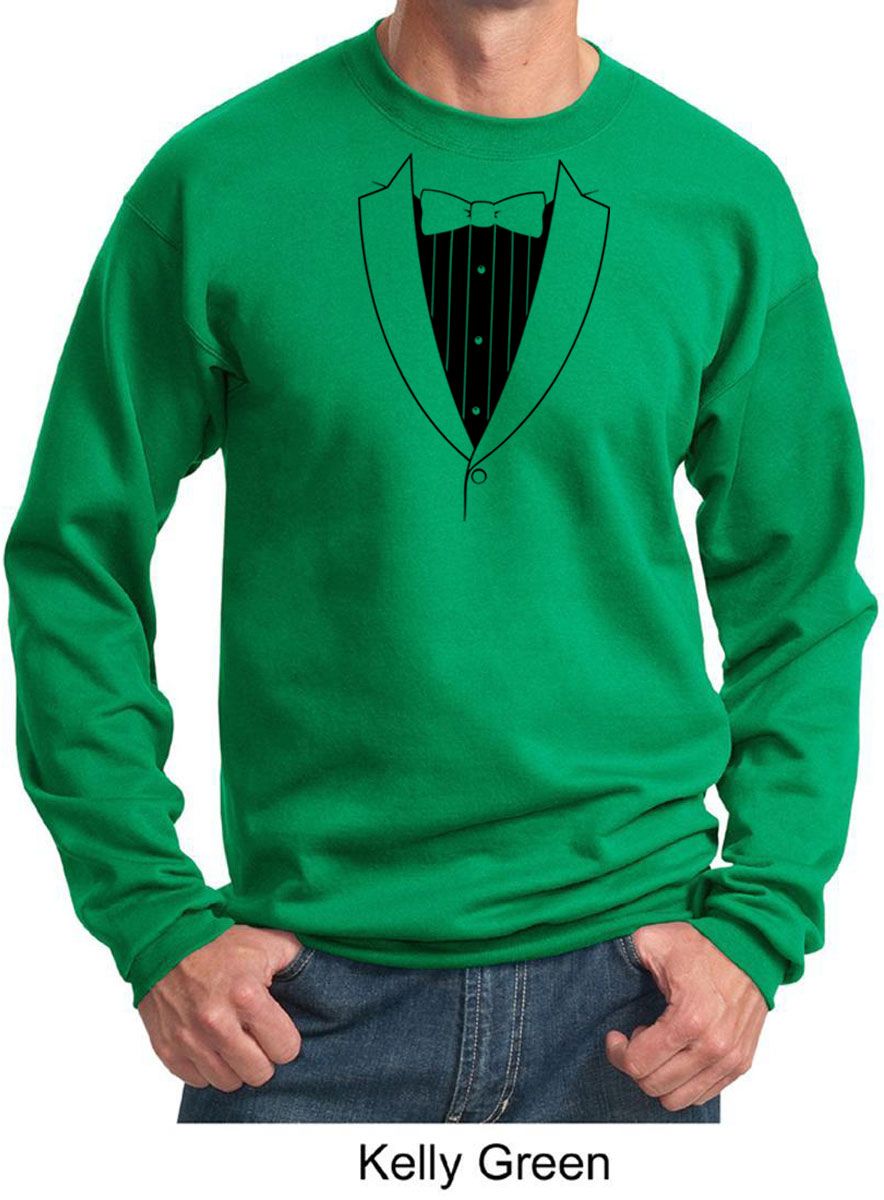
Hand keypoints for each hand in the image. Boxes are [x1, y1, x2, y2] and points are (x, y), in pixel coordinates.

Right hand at [138, 924, 303, 1090]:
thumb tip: (326, 974)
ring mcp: (189, 1039)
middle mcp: (216, 1023)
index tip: (277, 1028)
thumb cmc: (219, 942)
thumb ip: (298, 959)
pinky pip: (197, 1081)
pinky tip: (210, 1045)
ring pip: (228, 1082)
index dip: (285, 1039)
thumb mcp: (267, 942)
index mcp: (247, 996)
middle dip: (263, 1057)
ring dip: (234, 1066)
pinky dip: (206, 1068)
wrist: (164, 940)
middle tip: (257, 1038)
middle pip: (258, 1074)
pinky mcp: (167, 1049)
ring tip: (234, 1041)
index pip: (285, 1050)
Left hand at [605, 921, 767, 1109]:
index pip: (638, 1064)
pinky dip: (683, 1082)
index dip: (618, 1052)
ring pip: (678, 1099)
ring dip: (661, 1077)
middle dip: (637, 1065)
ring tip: (660, 1046)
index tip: (616, 1036)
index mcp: (688, 1019)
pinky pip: (703, 1094)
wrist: (751, 946)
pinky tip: (680, 1051)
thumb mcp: (655, 940)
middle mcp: (712, 1046)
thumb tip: (605, 964)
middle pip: (654, 1085)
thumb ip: (626, 954)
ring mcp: (729, 1059)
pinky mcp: (741, 1063)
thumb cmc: (705, 944)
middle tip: (638, 1038)